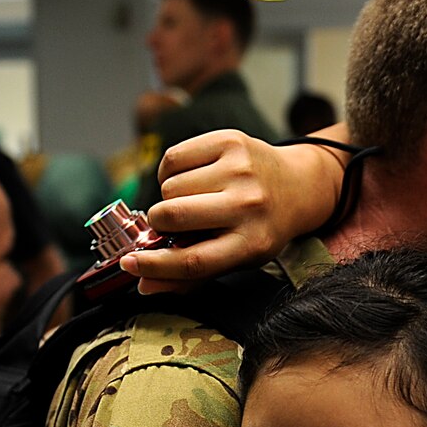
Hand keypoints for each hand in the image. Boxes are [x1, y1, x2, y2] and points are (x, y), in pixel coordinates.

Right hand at [124, 131, 346, 289]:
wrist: (297, 185)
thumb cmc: (259, 227)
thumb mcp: (236, 258)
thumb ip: (191, 275)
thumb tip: (143, 285)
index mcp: (252, 244)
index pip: (194, 261)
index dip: (155, 266)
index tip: (129, 264)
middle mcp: (249, 206)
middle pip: (174, 216)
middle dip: (159, 222)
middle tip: (168, 223)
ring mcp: (240, 170)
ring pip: (170, 186)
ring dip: (170, 195)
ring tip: (191, 198)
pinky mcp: (230, 141)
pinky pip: (173, 158)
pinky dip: (171, 171)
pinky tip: (190, 177)